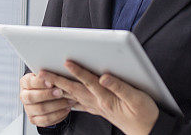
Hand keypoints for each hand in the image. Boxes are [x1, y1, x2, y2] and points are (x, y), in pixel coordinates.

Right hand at [19, 70, 78, 126]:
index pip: (29, 83)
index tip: (51, 82)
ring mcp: (28, 109)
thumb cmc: (49, 82)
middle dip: (48, 95)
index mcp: (25, 83)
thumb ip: (49, 74)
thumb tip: (57, 71)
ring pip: (40, 109)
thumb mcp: (47, 75)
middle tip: (61, 92)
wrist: (49, 94)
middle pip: (32, 97)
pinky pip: (45, 120)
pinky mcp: (34, 119)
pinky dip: (57, 115)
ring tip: (68, 100)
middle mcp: (24, 96)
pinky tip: (66, 109)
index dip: (40, 83)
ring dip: (56, 105)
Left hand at [40, 60, 159, 134]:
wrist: (148, 131)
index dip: (77, 71)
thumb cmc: (145, 114)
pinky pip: (80, 103)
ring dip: (59, 88)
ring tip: (46, 82)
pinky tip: (63, 96)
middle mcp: (99, 103)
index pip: (88, 82)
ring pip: (74, 96)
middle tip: (42, 73)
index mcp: (107, 98)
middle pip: (74, 89)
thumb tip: (105, 76)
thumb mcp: (137, 99)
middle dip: (57, 80)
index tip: (66, 62)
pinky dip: (69, 98)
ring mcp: (97, 107)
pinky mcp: (100, 110)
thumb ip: (120, 87)